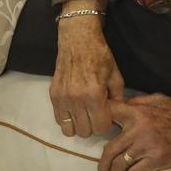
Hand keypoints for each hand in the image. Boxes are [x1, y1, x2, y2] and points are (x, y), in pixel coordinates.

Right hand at [50, 11, 123, 138]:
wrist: (77, 38)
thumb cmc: (100, 55)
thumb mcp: (116, 76)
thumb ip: (118, 99)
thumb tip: (117, 116)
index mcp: (94, 94)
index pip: (101, 128)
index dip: (106, 123)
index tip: (107, 114)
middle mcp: (76, 99)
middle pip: (85, 132)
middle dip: (93, 125)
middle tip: (96, 113)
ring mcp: (62, 98)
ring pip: (70, 130)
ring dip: (79, 124)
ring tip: (84, 113)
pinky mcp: (53, 95)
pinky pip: (59, 120)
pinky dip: (67, 119)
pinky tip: (74, 108)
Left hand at [97, 95, 170, 170]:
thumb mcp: (155, 99)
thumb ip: (135, 104)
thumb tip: (118, 107)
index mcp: (135, 113)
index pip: (108, 115)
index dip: (96, 123)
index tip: (90, 135)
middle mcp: (137, 130)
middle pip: (110, 149)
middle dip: (102, 166)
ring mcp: (146, 146)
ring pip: (121, 165)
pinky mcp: (157, 159)